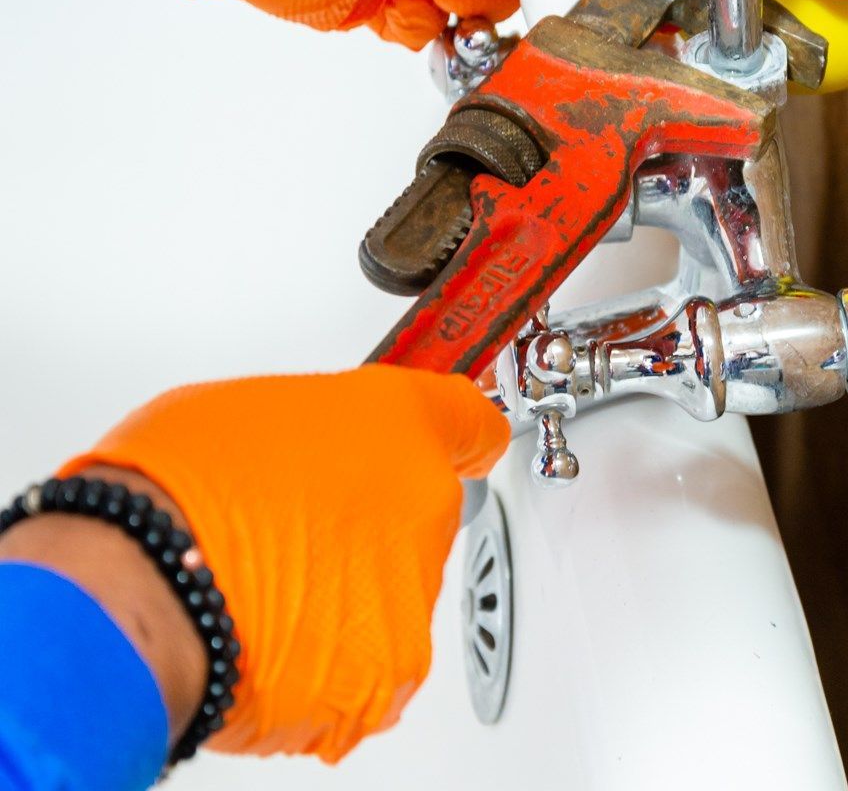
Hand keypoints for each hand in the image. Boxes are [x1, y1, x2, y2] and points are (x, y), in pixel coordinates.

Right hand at [57, 366, 508, 760]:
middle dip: (368, 524)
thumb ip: (315, 432)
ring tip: (265, 587)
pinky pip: (365, 664)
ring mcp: (410, 594)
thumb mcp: (250, 408)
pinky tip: (270, 635)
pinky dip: (326, 661)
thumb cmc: (177, 485)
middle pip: (416, 515)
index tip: (464, 443)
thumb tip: (313, 456)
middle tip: (293, 529)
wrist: (141, 583)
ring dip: (345, 595)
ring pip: (389, 593)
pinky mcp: (387, 675)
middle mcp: (425, 506)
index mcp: (399, 423)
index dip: (460, 435)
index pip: (470, 421)